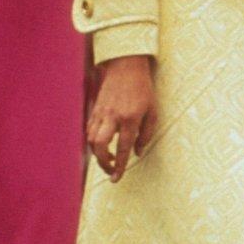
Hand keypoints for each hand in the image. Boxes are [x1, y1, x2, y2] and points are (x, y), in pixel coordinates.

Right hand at [86, 55, 157, 181]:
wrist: (126, 66)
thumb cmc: (143, 88)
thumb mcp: (153, 111)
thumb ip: (146, 133)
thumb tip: (138, 152)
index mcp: (130, 118)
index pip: (123, 147)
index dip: (120, 165)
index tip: (116, 178)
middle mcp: (113, 116)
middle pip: (100, 146)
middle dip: (103, 163)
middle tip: (110, 170)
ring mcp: (101, 112)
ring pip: (92, 139)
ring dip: (98, 153)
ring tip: (109, 158)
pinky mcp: (95, 108)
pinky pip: (90, 129)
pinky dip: (94, 141)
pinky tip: (103, 144)